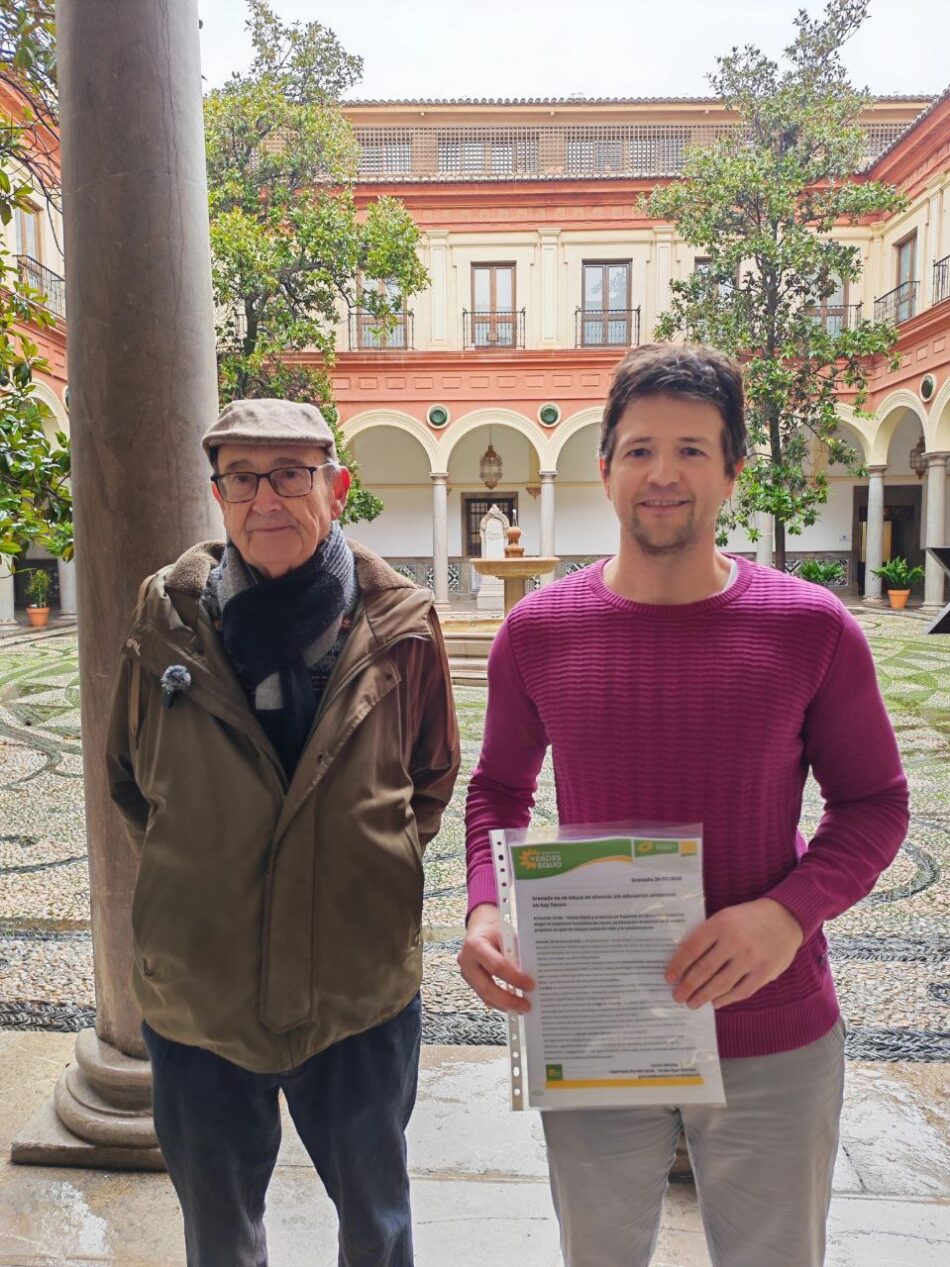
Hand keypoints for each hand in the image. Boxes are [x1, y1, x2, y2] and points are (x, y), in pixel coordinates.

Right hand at [458, 903, 534, 1013]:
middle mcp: (467, 961)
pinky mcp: (470, 981)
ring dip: (504, 1004)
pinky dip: (499, 1001)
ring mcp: (466, 973)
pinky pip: (484, 995)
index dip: (514, 978)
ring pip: (484, 996)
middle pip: (487, 988)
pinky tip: (512, 1004)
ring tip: (521, 1008)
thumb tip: (531, 977)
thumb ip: (515, 955)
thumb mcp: (507, 936)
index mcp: (475, 945)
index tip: (530, 985)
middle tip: (526, 1006)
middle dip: (508, 999)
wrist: (481, 926)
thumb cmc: (495, 929)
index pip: (496, 966)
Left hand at [665, 898, 803, 1010]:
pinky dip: (726, 999)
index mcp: (720, 924)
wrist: (786, 916)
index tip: (668, 977)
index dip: (678, 965)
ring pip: (721, 983)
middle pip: (704, 969)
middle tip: (677, 996)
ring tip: (692, 1003)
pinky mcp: (764, 972)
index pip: (692, 948)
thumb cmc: (749, 917)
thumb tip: (685, 960)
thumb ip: (709, 935)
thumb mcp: (726, 916)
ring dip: (704, 995)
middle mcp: (734, 941)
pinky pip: (741, 991)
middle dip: (688, 986)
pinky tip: (716, 1002)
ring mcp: (750, 958)